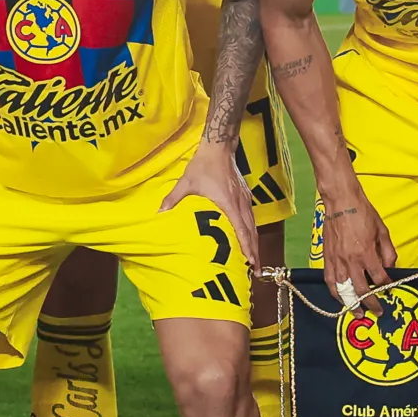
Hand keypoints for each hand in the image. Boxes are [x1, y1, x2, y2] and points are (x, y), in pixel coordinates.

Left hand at [164, 140, 260, 263]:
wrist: (218, 146)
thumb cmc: (203, 165)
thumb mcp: (186, 182)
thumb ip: (174, 199)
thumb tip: (160, 213)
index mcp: (228, 203)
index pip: (240, 228)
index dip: (246, 246)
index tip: (251, 261)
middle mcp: (239, 202)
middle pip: (251, 231)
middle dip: (254, 250)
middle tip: (257, 269)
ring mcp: (244, 198)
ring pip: (253, 224)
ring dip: (254, 242)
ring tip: (255, 259)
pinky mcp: (244, 194)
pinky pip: (251, 216)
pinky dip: (252, 230)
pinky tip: (250, 237)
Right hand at [317, 189, 395, 302]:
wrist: (340, 201)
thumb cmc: (363, 213)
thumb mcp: (382, 230)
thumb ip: (388, 251)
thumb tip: (389, 267)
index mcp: (367, 253)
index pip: (379, 277)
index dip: (386, 286)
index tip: (389, 289)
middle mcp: (351, 260)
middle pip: (361, 290)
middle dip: (370, 303)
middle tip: (376, 312)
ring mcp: (337, 260)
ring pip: (343, 290)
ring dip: (350, 304)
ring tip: (356, 313)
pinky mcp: (327, 258)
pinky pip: (330, 280)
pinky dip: (335, 292)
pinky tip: (340, 298)